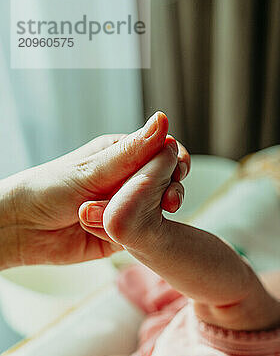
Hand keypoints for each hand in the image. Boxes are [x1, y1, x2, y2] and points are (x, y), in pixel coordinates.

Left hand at [0, 112, 189, 267]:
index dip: (175, 161)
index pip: (162, 152)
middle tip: (169, 201)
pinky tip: (141, 234)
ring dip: (157, 212)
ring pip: (157, 209)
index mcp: (122, 154)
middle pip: (165, 181)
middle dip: (171, 189)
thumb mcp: (94, 169)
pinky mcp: (124, 234)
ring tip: (153, 216)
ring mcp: (127, 207)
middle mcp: (127, 180)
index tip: (179, 171)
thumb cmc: (49, 188)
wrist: (24, 229)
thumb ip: (132, 151)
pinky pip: (144, 233)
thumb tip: (163, 121)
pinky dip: (144, 233)